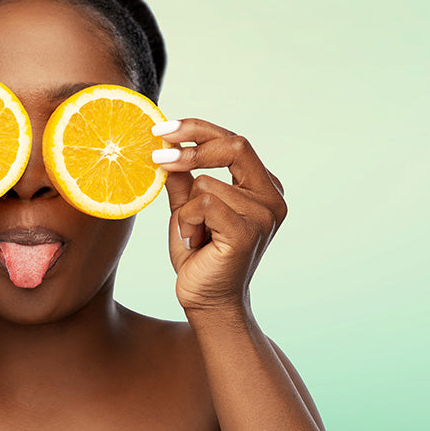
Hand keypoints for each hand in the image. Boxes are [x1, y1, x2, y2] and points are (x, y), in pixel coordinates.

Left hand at [154, 119, 286, 311]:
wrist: (207, 301)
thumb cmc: (199, 255)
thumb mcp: (187, 208)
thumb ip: (184, 178)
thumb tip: (168, 142)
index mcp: (262, 186)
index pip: (234, 140)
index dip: (197, 129)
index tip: (162, 129)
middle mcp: (271, 198)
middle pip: (235, 145)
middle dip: (191, 145)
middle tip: (157, 154)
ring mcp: (264, 215)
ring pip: (208, 182)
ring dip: (186, 208)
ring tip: (193, 234)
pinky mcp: (248, 232)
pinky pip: (205, 203)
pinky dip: (188, 219)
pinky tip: (194, 240)